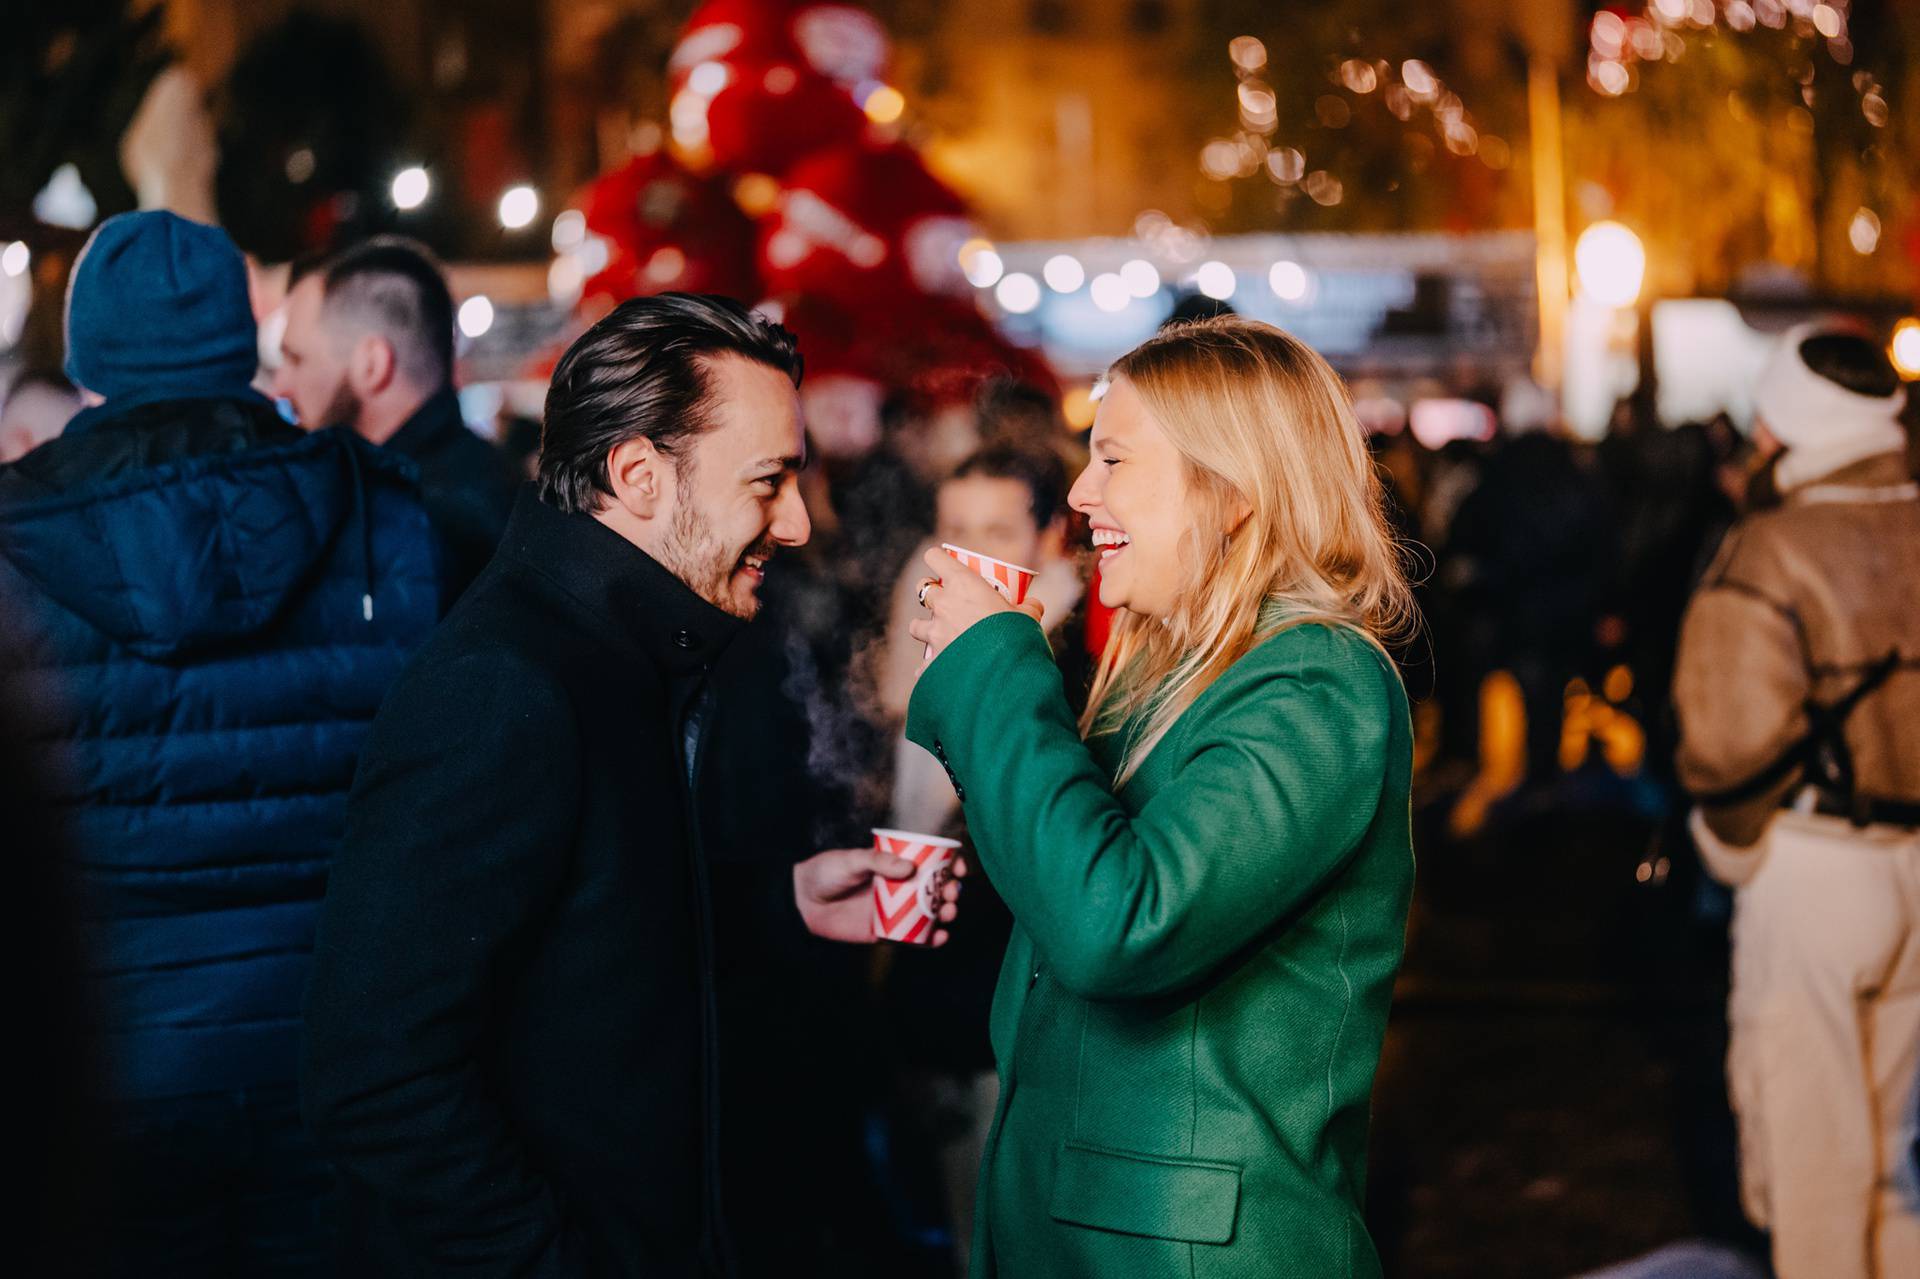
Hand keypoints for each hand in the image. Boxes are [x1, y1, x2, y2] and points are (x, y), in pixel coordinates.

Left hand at [794, 847, 965, 944]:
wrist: (801, 903)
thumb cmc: (826, 873)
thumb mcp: (852, 860)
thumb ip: (879, 862)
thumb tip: (910, 867)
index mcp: (895, 864)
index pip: (931, 861)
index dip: (951, 863)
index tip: (959, 866)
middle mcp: (900, 886)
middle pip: (936, 889)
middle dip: (952, 891)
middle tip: (951, 892)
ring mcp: (895, 910)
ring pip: (930, 913)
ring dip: (947, 913)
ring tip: (948, 912)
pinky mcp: (887, 931)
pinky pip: (915, 937)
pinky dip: (931, 939)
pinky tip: (939, 937)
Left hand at [907, 546, 1044, 661]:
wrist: (1005, 674)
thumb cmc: (1016, 637)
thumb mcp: (1028, 617)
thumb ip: (1029, 607)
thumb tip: (1034, 605)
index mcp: (963, 584)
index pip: (935, 557)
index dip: (937, 558)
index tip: (943, 564)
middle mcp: (943, 605)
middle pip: (923, 589)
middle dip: (930, 593)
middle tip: (944, 601)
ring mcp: (935, 634)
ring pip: (916, 626)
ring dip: (925, 629)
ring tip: (939, 636)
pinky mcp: (933, 662)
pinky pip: (923, 665)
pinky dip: (929, 668)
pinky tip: (940, 672)